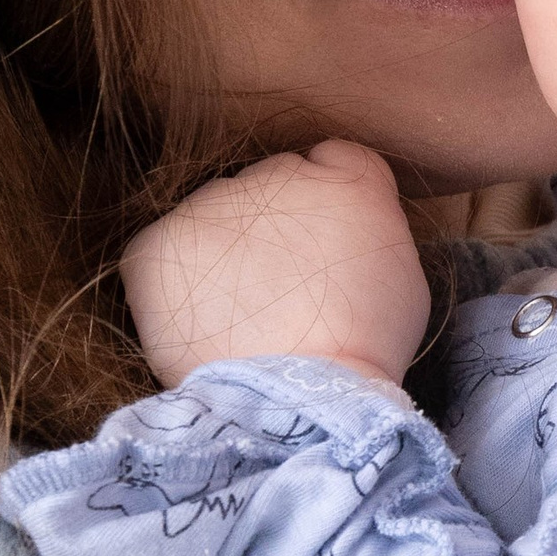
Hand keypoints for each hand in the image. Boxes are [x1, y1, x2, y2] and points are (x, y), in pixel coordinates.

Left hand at [123, 140, 431, 389]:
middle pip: (265, 191)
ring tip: (239, 322)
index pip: (330, 162)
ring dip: (219, 257)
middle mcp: (274, 173)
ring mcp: (209, 204)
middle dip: (267, 233)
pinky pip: (160, 256)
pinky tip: (200, 327)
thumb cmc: (363, 349)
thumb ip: (366, 229)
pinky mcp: (156, 245)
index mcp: (347, 179)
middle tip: (278, 296)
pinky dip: (172, 288)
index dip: (322, 207)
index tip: (320, 248)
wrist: (299, 393)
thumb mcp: (400, 276)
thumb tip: (336, 229)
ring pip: (210, 222)